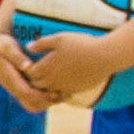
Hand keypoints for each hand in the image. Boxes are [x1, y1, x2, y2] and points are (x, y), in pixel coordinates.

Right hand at [0, 29, 62, 111]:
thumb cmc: (0, 45)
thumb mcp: (7, 47)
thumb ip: (17, 57)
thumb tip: (27, 67)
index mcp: (10, 80)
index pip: (27, 94)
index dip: (43, 96)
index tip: (57, 92)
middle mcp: (14, 88)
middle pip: (32, 104)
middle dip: (47, 103)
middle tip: (63, 95)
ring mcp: (17, 89)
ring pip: (33, 104)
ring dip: (47, 102)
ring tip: (63, 94)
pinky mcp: (20, 87)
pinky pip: (33, 99)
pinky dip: (45, 98)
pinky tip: (56, 89)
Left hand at [8, 30, 122, 106]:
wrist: (105, 57)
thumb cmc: (81, 45)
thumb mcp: (59, 39)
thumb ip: (42, 43)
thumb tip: (28, 47)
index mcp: (46, 67)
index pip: (29, 73)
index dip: (28, 68)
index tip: (30, 62)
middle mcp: (52, 80)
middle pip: (36, 84)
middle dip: (34, 79)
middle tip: (37, 71)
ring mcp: (63, 87)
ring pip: (47, 91)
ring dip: (45, 86)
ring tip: (49, 76)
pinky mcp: (75, 90)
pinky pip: (61, 95)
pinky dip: (58, 91)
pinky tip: (62, 82)